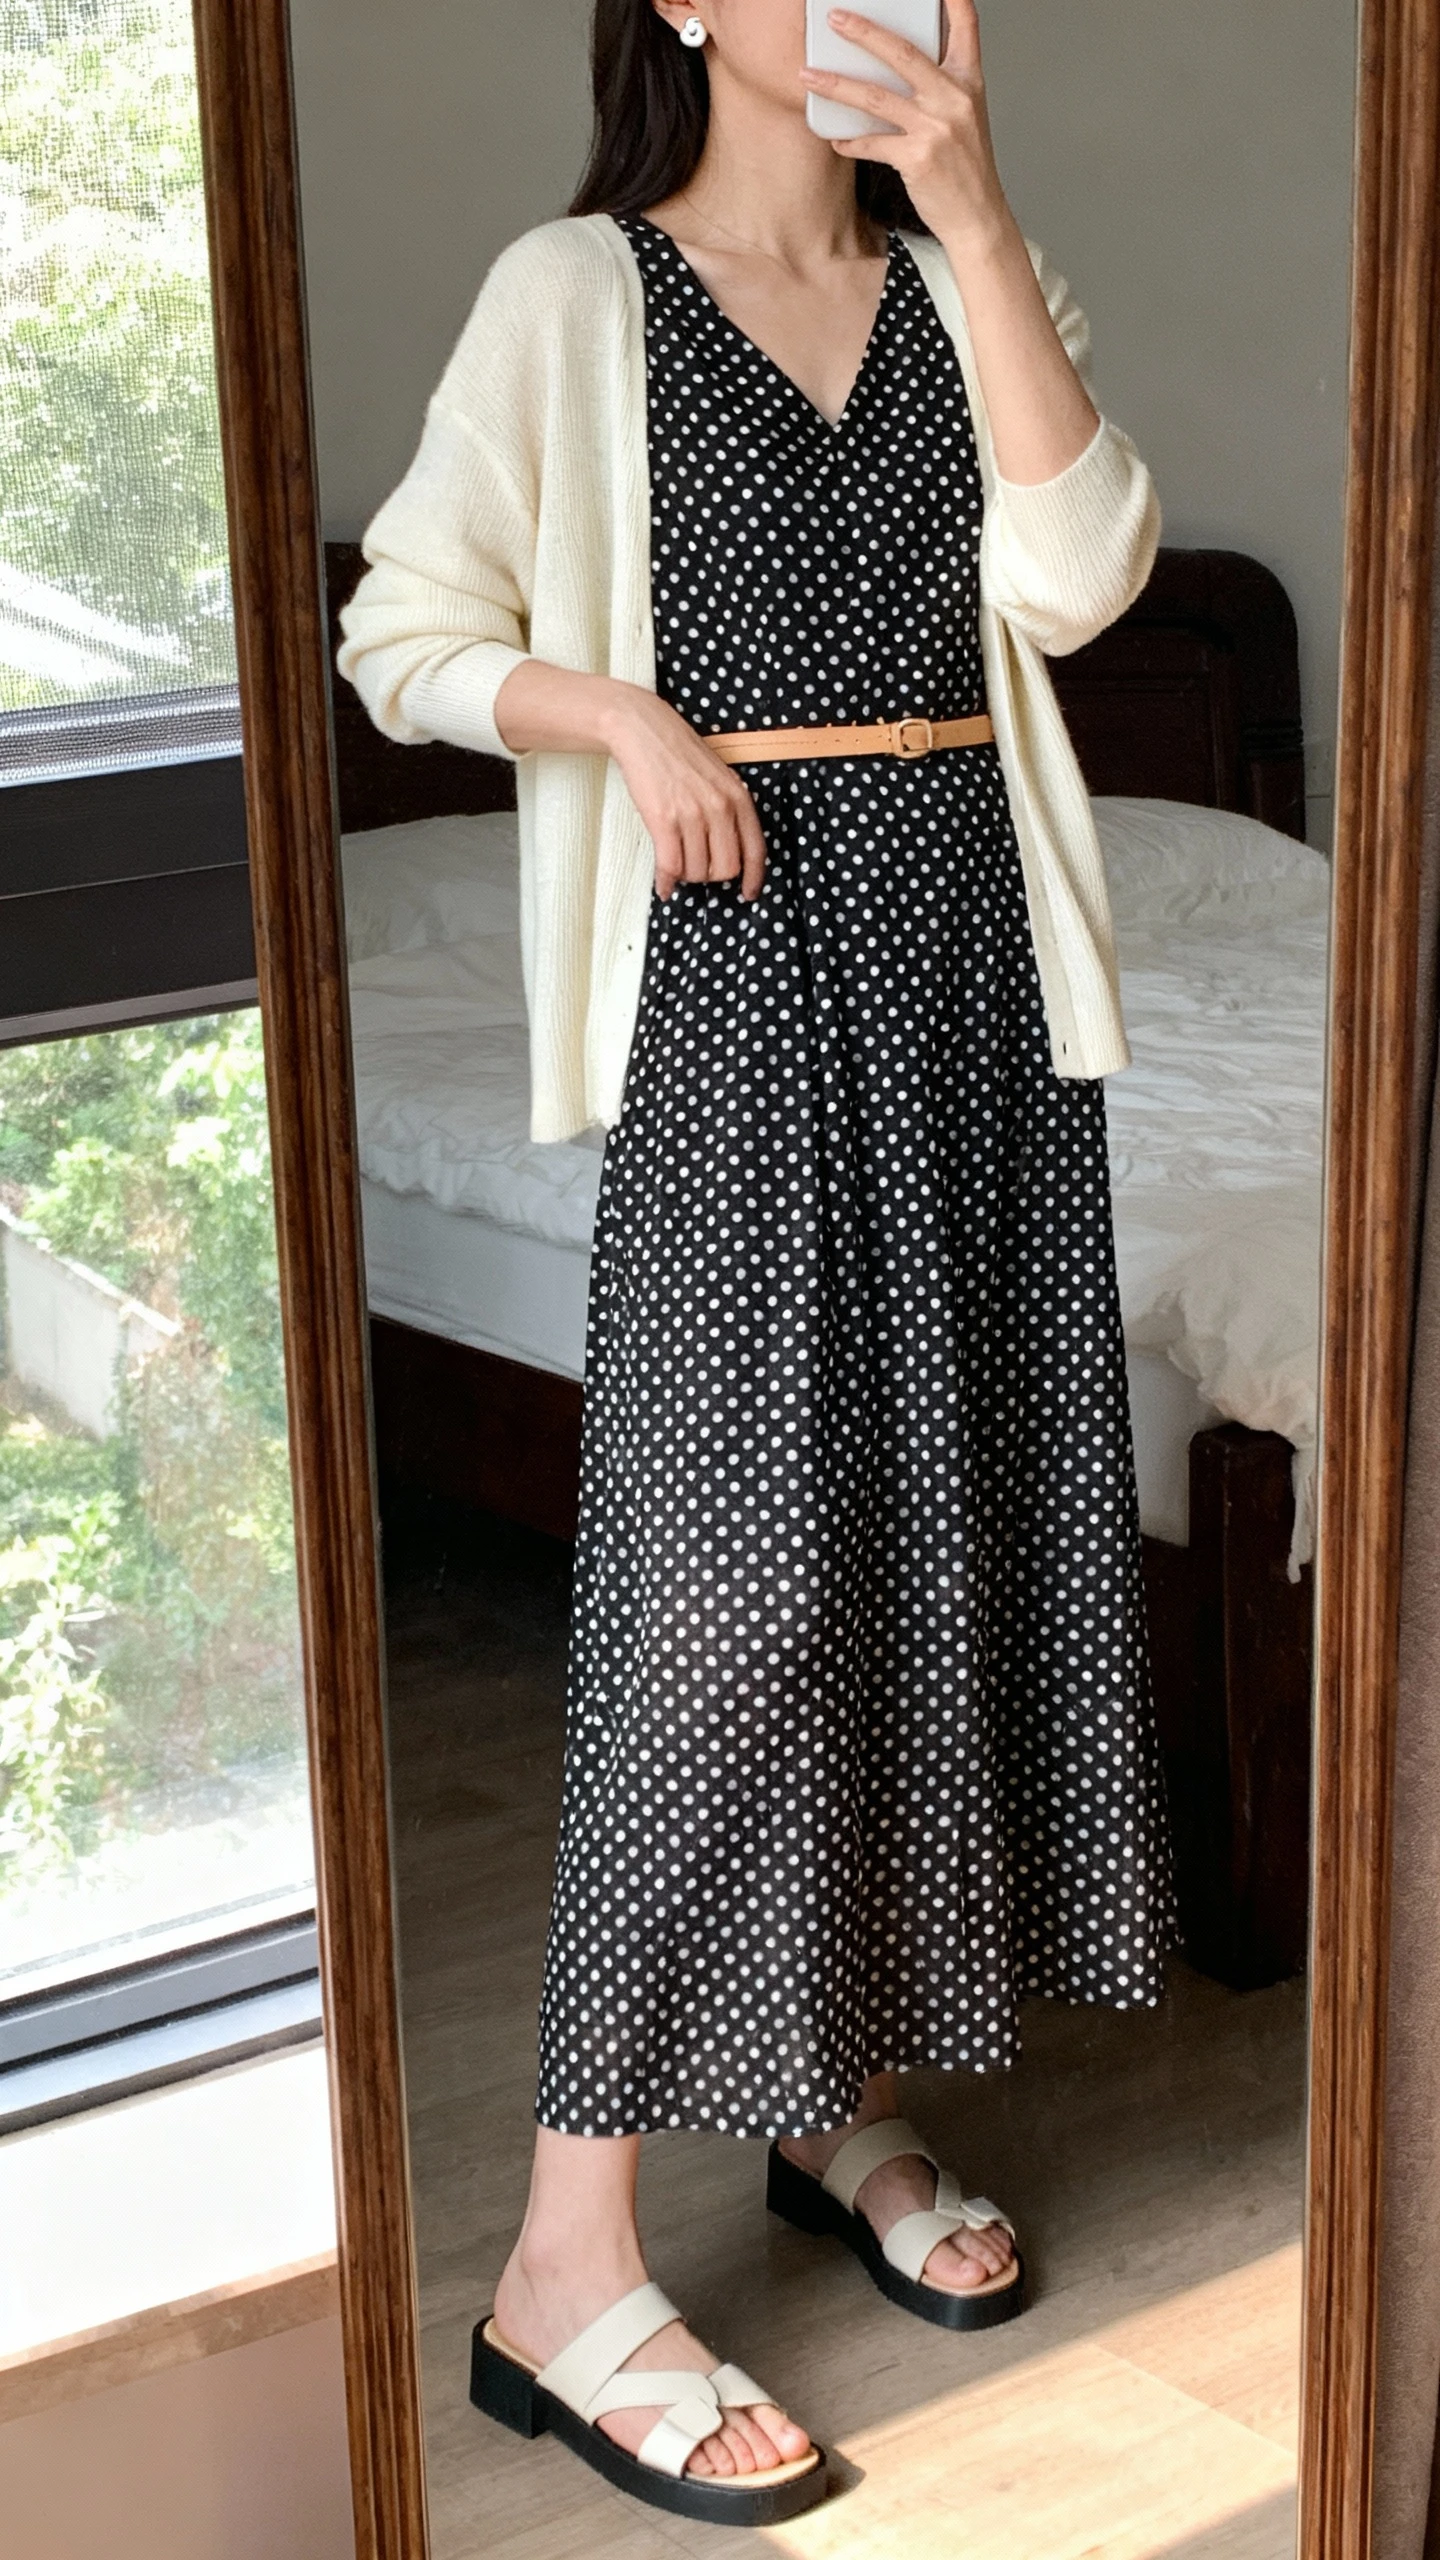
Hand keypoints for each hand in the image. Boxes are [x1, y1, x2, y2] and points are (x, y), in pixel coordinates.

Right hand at [603, 687, 767, 903]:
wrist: (642, 730)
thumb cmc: (678, 753)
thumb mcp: (719, 777)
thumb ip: (729, 809)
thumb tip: (728, 850)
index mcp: (738, 797)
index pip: (755, 850)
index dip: (753, 878)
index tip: (748, 894)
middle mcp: (720, 808)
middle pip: (725, 869)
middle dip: (710, 876)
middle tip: (696, 867)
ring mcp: (692, 814)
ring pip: (696, 872)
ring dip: (685, 876)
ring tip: (675, 863)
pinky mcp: (664, 820)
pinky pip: (670, 867)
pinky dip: (666, 882)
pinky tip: (662, 886)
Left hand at [800, 3, 1007, 253]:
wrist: (977, 217)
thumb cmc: (966, 168)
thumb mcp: (965, 116)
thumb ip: (940, 86)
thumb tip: (895, 67)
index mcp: (968, 82)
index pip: (966, 26)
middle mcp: (953, 99)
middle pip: (903, 53)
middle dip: (864, 32)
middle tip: (835, 19)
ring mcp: (935, 128)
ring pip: (876, 97)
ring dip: (837, 85)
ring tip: (809, 76)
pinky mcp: (918, 159)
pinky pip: (872, 143)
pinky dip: (850, 140)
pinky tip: (835, 138)